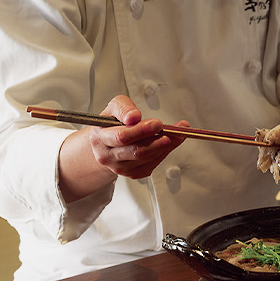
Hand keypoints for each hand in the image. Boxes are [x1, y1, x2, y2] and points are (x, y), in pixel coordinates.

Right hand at [57, 95, 185, 201]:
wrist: (105, 144)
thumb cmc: (112, 123)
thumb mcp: (114, 107)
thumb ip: (124, 107)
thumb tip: (134, 117)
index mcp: (100, 138)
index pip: (122, 137)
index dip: (141, 130)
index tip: (157, 123)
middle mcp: (108, 156)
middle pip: (137, 151)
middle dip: (158, 140)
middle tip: (174, 130)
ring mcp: (120, 168)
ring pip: (147, 158)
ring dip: (166, 145)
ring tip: (179, 133)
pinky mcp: (132, 173)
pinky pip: (152, 164)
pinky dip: (164, 152)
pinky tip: (171, 142)